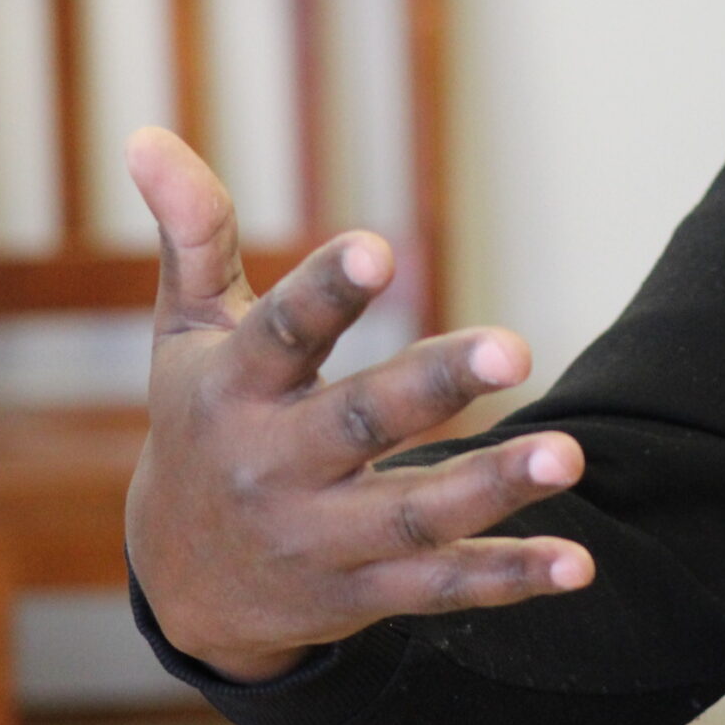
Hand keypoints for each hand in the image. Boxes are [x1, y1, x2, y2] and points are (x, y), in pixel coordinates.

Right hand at [124, 127, 593, 683]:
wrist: (183, 583)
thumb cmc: (203, 421)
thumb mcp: (187, 331)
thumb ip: (194, 234)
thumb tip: (146, 132)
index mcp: (235, 389)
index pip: (282, 332)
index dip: (327, 289)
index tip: (381, 246)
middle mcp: (274, 465)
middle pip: (359, 421)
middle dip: (434, 386)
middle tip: (516, 348)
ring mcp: (320, 537)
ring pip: (413, 513)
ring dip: (494, 486)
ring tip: (571, 451)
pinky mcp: (364, 593)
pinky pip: (442, 587)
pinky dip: (511, 579)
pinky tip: (578, 566)